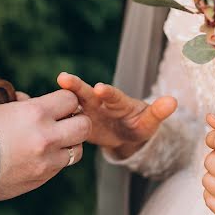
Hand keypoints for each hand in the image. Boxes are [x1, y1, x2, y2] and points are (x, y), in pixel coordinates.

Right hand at [0, 89, 90, 201]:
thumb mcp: (3, 109)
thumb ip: (26, 105)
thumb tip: (35, 101)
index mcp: (35, 112)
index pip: (71, 100)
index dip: (65, 101)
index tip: (58, 105)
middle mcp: (46, 136)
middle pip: (84, 125)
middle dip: (76, 121)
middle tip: (64, 123)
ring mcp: (47, 160)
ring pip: (78, 149)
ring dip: (69, 143)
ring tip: (54, 141)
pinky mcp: (43, 177)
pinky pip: (62, 166)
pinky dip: (56, 160)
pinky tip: (41, 156)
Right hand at [56, 72, 176, 158]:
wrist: (126, 136)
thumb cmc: (140, 124)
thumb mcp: (150, 120)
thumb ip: (159, 111)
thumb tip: (174, 101)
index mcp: (117, 101)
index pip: (112, 95)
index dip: (107, 92)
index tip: (100, 88)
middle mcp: (99, 103)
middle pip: (86, 92)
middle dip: (76, 86)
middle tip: (63, 77)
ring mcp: (88, 113)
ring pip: (72, 105)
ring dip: (61, 101)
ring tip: (45, 99)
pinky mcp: (79, 124)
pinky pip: (66, 122)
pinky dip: (56, 120)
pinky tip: (40, 120)